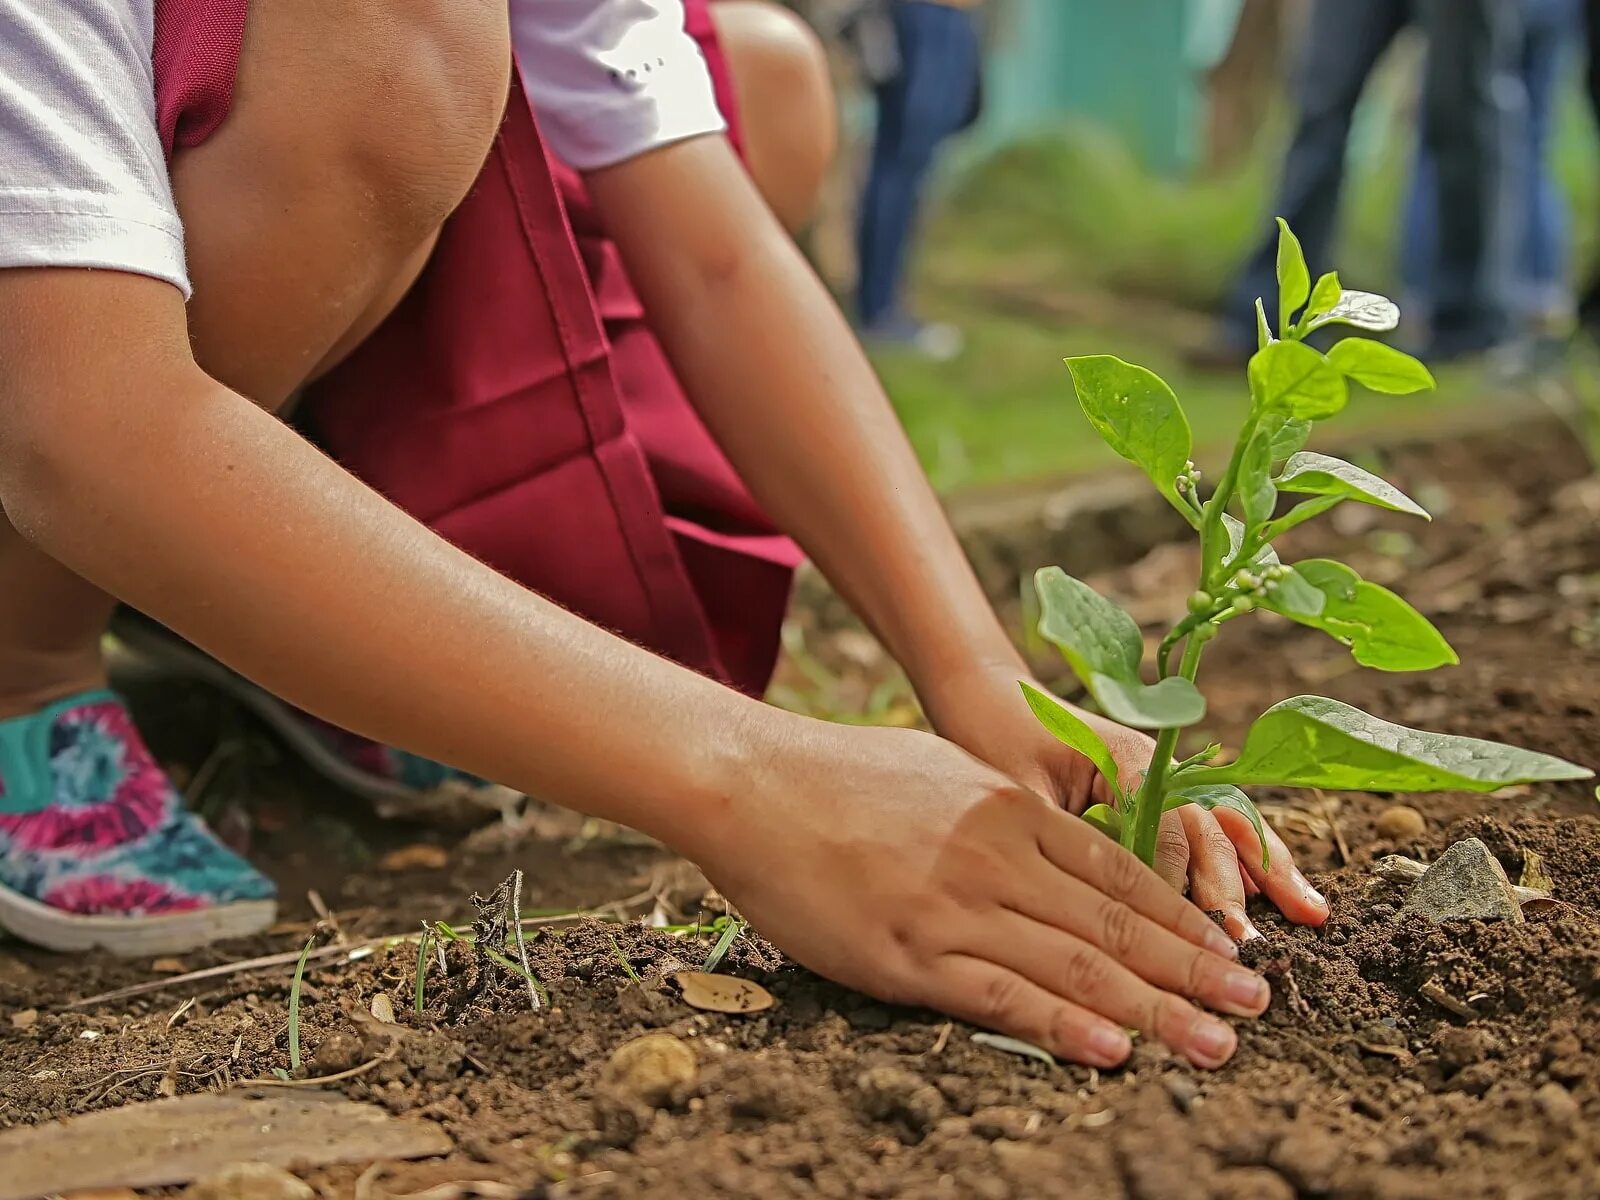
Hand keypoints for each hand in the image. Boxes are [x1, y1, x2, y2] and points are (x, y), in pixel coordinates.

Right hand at [684, 719, 1271, 1068]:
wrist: (753, 782)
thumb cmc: (842, 775)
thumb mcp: (943, 772)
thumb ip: (1004, 814)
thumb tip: (1053, 843)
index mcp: (1010, 809)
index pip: (1120, 874)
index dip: (1183, 918)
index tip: (1230, 951)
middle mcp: (998, 856)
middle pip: (1116, 924)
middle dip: (1194, 970)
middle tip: (1256, 1006)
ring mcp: (954, 906)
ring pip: (1074, 966)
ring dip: (1155, 1009)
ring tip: (1216, 1043)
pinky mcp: (907, 953)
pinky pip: (999, 996)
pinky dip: (1062, 1026)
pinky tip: (1113, 1050)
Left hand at [921, 664, 1328, 940]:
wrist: (989, 696)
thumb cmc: (992, 741)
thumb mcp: (1018, 792)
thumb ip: (1063, 837)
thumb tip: (1094, 903)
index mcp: (1125, 759)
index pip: (1166, 830)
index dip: (1176, 886)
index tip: (1187, 937)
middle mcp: (1158, 766)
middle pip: (1208, 829)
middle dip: (1231, 889)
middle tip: (1247, 948)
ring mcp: (1167, 777)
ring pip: (1228, 826)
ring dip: (1268, 871)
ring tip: (1312, 914)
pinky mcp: (1164, 793)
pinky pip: (1217, 827)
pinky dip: (1254, 859)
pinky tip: (1291, 895)